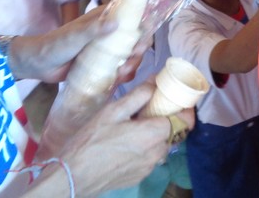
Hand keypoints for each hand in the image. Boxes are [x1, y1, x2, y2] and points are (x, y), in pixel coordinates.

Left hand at [8, 8, 148, 83]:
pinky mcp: (103, 64)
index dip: (142, 27)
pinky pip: (120, 67)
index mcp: (105, 18)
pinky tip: (120, 80)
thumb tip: (117, 22)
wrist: (38, 65)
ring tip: (123, 74)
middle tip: (131, 62)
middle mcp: (110, 31)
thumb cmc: (55, 44)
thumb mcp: (74, 36)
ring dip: (133, 64)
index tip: (140, 42)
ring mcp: (107, 49)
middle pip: (135, 38)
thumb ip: (94, 29)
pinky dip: (125, 74)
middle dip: (138, 51)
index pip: (132, 17)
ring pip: (130, 54)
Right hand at [51, 83, 195, 196]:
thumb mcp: (113, 111)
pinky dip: (148, 148)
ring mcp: (148, 168)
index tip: (178, 100)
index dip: (186, 109)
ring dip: (158, 135)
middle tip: (154, 109)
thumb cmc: (91, 141)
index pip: (185, 121)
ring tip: (140, 125)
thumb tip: (156, 81)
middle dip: (170, 119)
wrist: (72, 176)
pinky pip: (151, 158)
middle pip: (175, 133)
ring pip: (163, 146)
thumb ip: (139, 95)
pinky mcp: (139, 177)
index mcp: (153, 134)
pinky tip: (129, 142)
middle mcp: (156, 153)